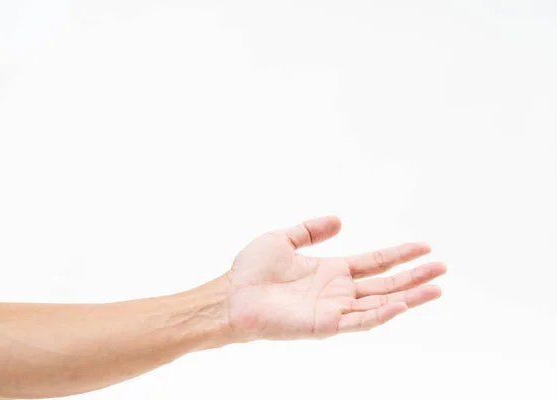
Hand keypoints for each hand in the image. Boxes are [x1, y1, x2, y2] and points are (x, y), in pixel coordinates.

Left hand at [225, 216, 445, 340]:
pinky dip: (382, 314)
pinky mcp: (324, 325)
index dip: (399, 254)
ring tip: (437, 288)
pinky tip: (403, 304)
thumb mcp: (283, 239)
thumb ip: (311, 230)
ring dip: (409, 296)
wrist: (231, 296)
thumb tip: (340, 219)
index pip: (374, 262)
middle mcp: (338, 291)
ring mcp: (333, 309)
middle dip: (414, 275)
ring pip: (380, 303)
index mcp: (332, 271)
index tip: (424, 246)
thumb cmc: (251, 271)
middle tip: (442, 267)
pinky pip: (359, 321)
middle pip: (385, 283)